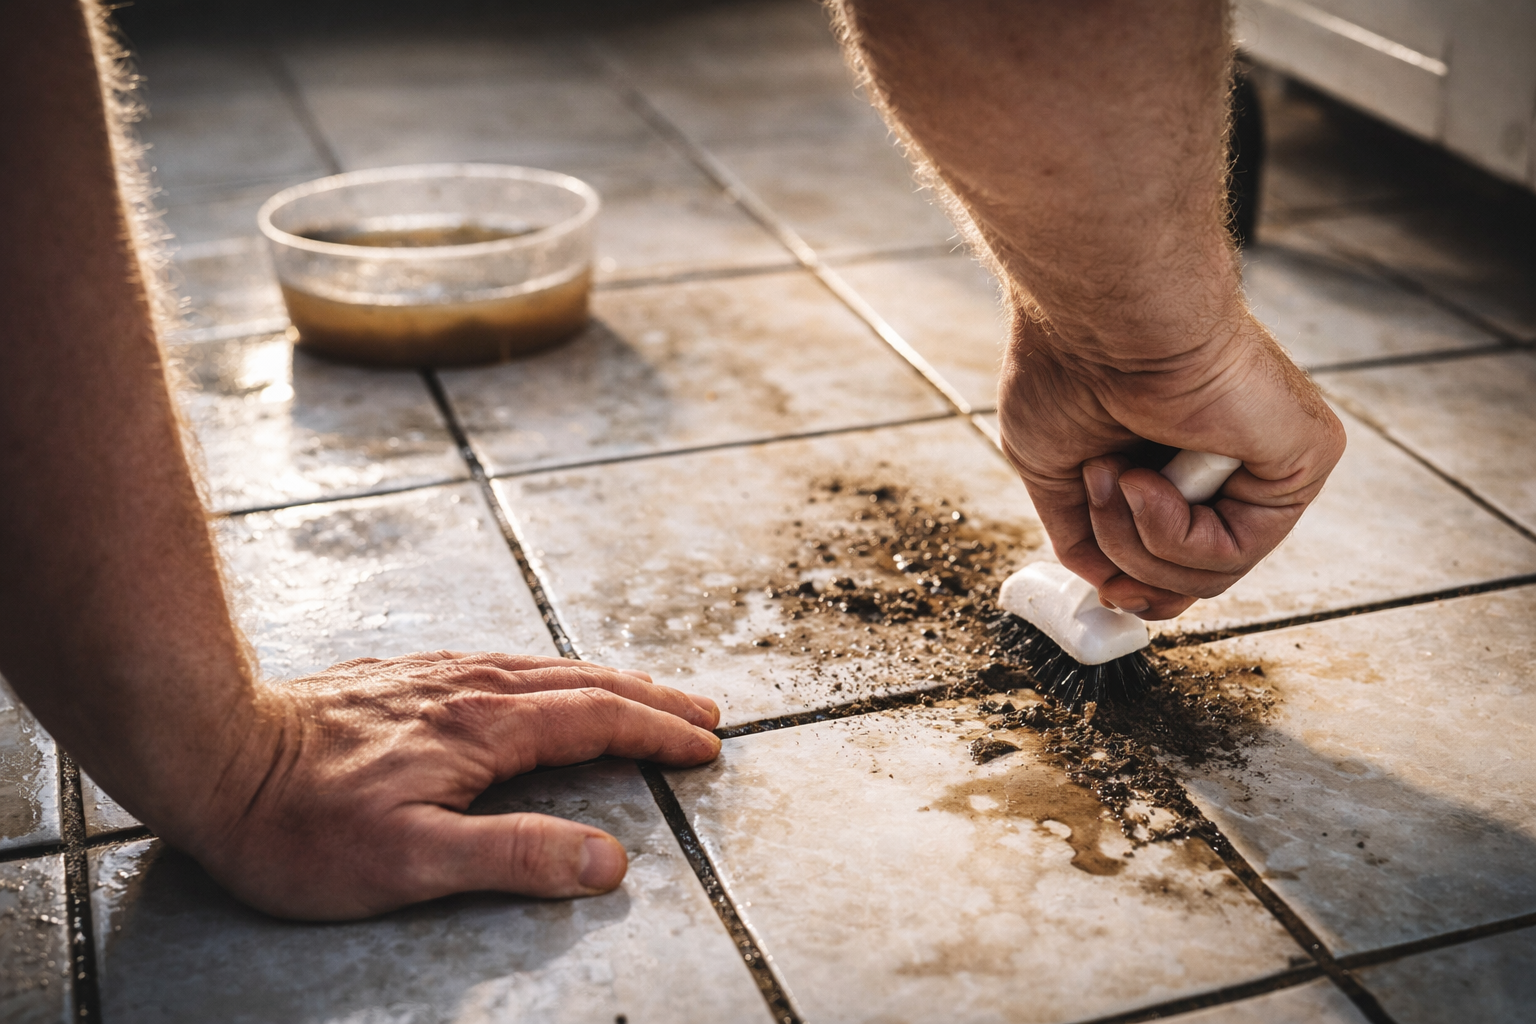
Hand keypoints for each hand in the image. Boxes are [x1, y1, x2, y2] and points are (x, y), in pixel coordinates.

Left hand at [173, 652, 720, 919]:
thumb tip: (608, 860)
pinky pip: (504, 664)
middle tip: (702, 714)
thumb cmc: (301, 823)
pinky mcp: (404, 677)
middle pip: (584, 684)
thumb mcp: (410, 862)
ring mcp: (437, 675)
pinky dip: (553, 673)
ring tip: (644, 694)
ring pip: (546, 668)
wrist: (211, 750)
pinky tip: (543, 683)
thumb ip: (515, 856)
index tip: (705, 747)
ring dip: (608, 682)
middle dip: (651, 700)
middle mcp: (471, 688)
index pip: (598, 722)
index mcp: (486, 728)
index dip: (658, 735)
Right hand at [997, 311, 1345, 619]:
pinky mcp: (1303, 459)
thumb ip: (1084, 536)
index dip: (1142, 586)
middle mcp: (1233, 462)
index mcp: (1178, 457)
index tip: (1110, 591)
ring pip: (1209, 574)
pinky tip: (1144, 481)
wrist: (1097, 315)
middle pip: (1195, 577)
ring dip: (1138, 541)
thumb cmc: (1065, 363)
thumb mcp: (1055, 470)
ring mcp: (1271, 463)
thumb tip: (1107, 587)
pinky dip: (1175, 535)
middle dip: (1130, 561)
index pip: (1184, 555)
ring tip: (1115, 474)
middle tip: (1101, 493)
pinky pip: (1233, 552)